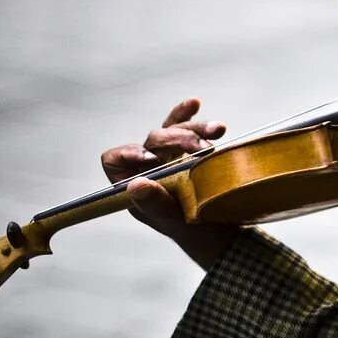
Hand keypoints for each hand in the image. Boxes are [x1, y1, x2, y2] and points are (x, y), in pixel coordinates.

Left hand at [100, 98, 238, 269]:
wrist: (223, 229)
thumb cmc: (193, 231)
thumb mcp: (174, 221)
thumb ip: (154, 204)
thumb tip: (135, 185)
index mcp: (133, 185)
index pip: (114, 160)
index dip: (129, 154)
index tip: (153, 159)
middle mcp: (147, 167)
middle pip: (152, 140)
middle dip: (177, 140)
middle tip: (202, 149)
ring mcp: (168, 156)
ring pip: (172, 130)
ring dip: (194, 128)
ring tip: (218, 130)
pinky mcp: (188, 149)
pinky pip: (183, 125)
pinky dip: (191, 117)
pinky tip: (197, 106)